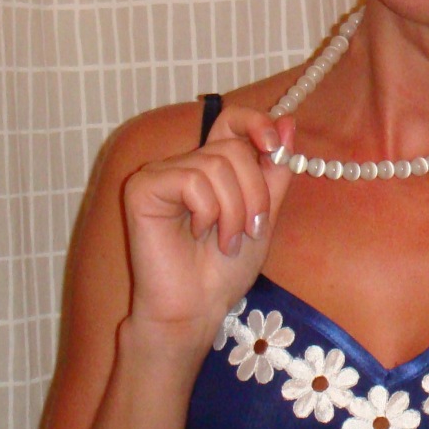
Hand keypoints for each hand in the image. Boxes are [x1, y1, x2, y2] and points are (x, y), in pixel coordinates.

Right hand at [122, 106, 294, 352]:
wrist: (198, 308)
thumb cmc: (225, 269)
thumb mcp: (264, 213)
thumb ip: (274, 170)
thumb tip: (286, 123)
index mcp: (211, 166)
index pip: (231, 120)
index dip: (256, 123)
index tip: (274, 146)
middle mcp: (183, 164)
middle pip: (233, 148)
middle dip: (254, 193)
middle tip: (250, 229)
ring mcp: (160, 174)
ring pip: (216, 164)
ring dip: (234, 210)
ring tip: (226, 240)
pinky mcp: (142, 188)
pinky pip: (191, 180)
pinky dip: (207, 211)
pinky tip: (197, 234)